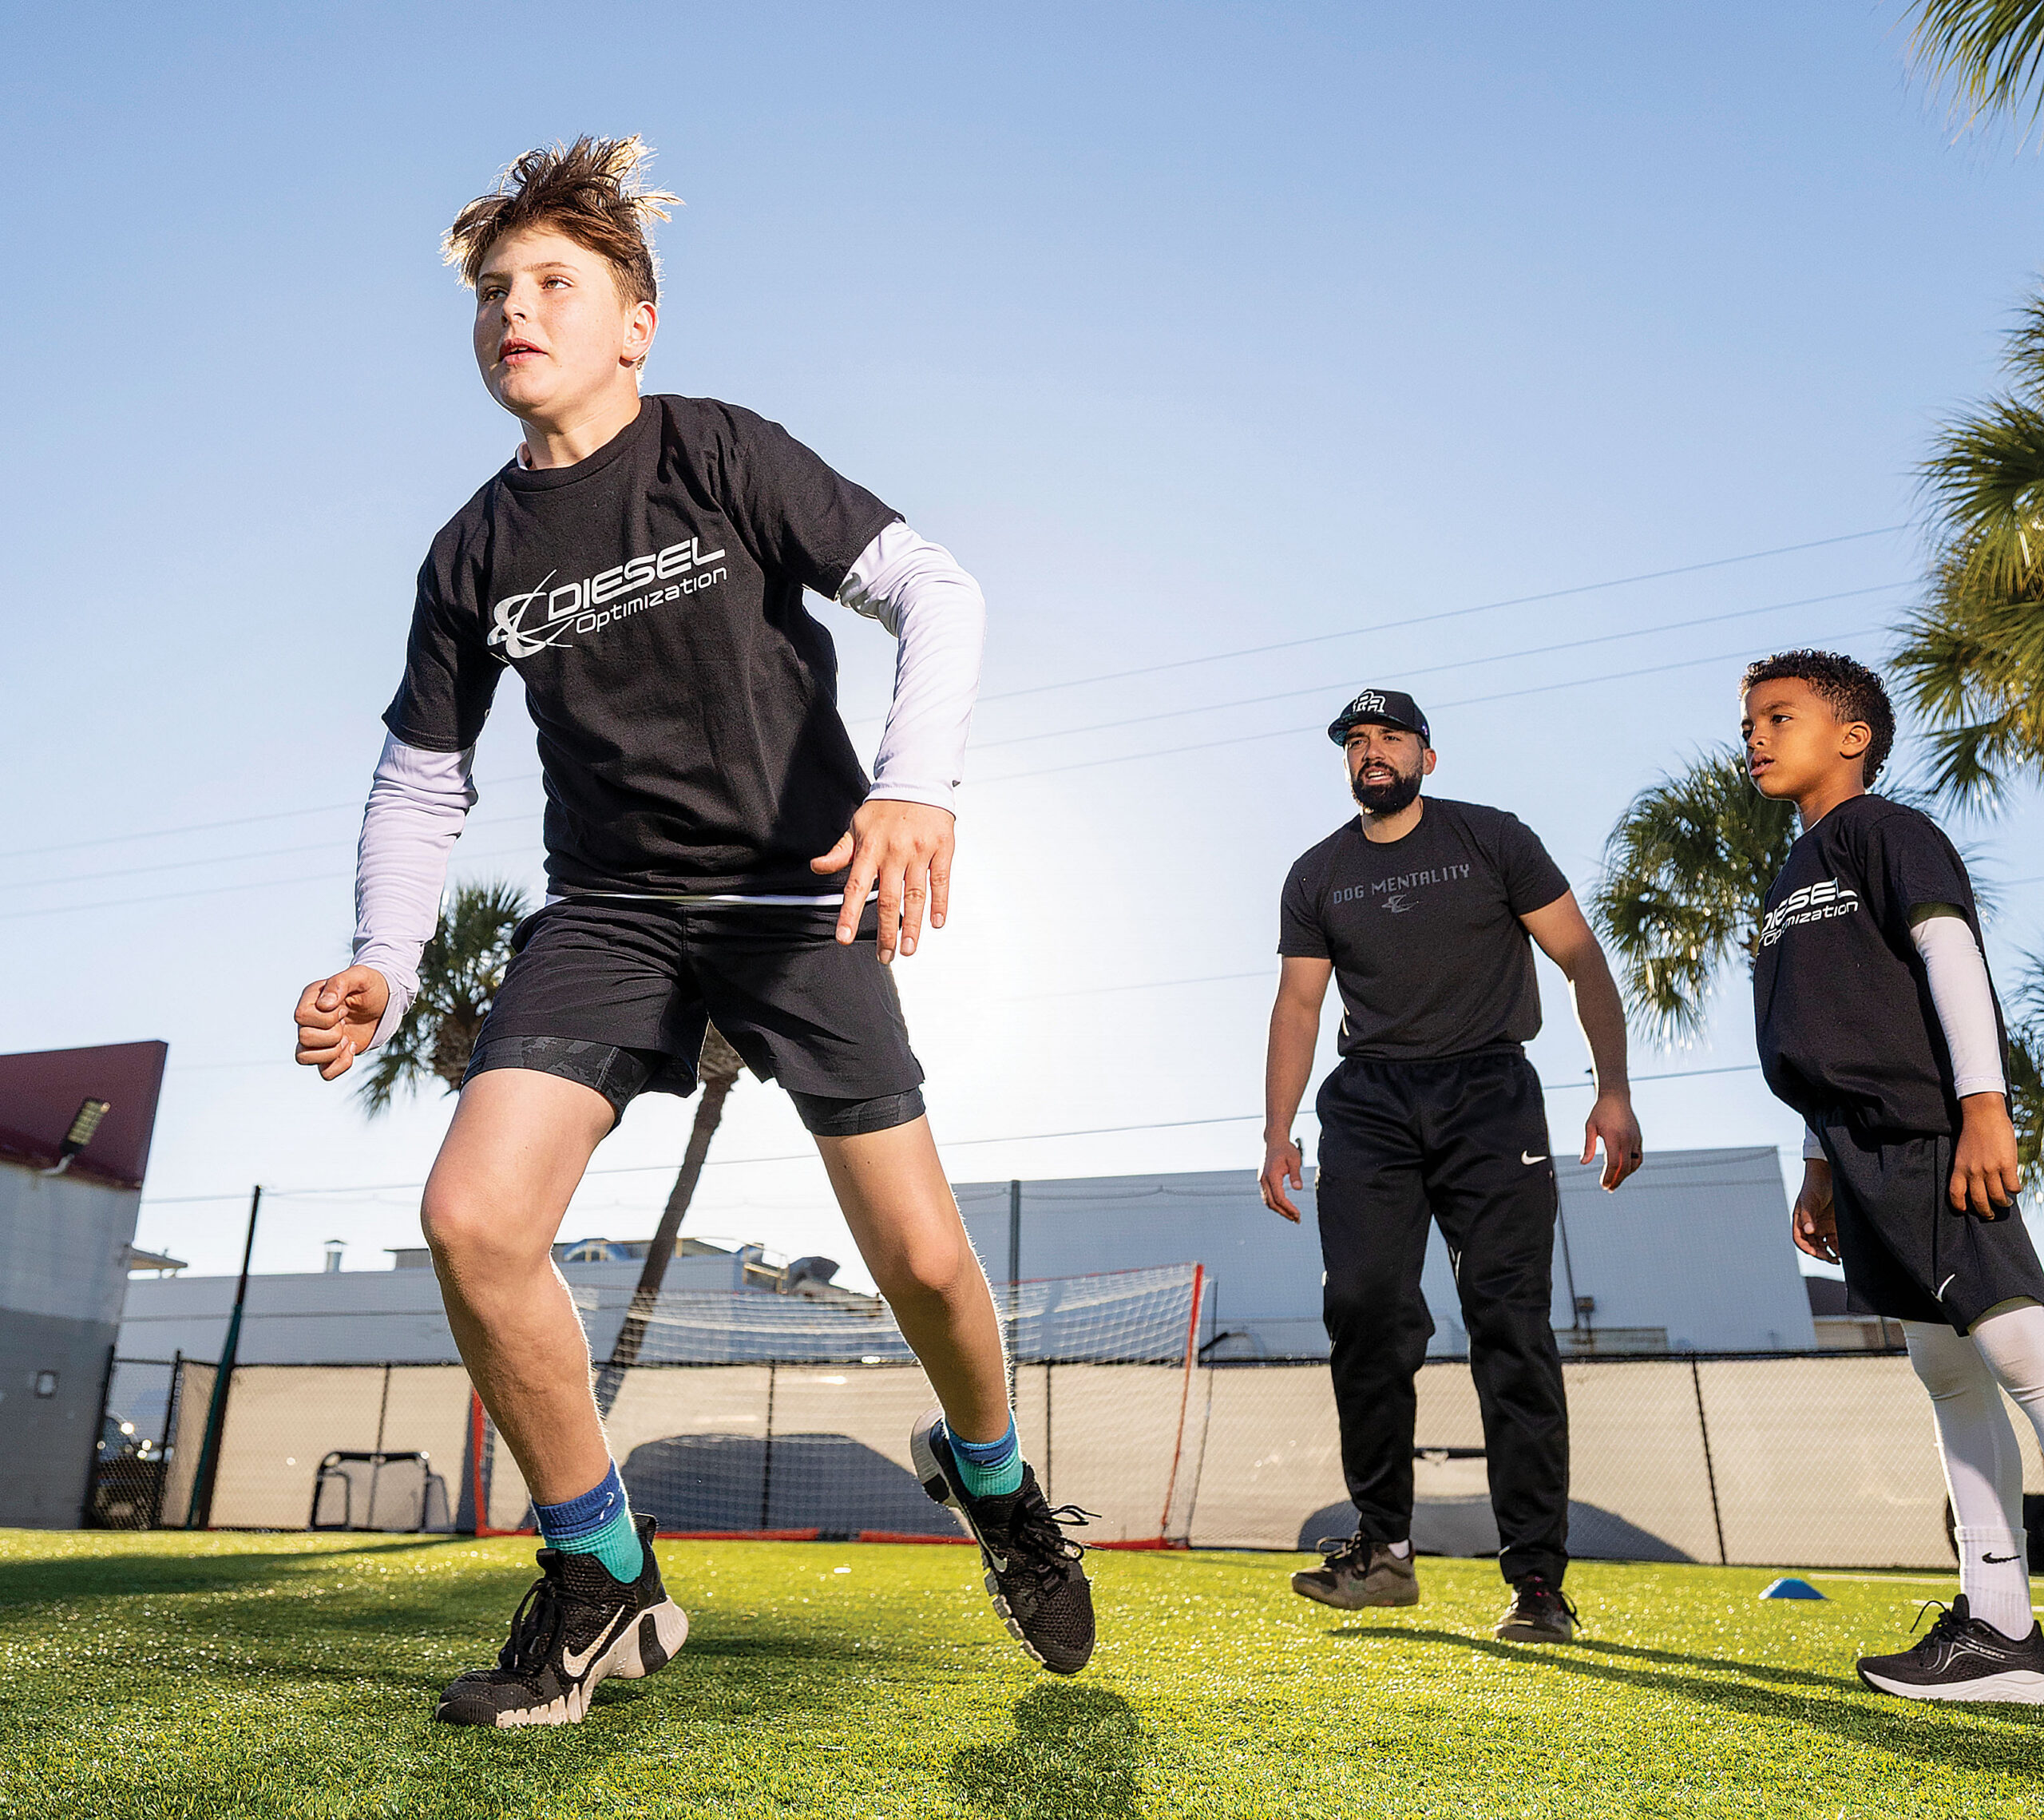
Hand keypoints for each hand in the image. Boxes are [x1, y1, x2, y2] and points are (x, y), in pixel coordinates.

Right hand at [294, 965, 389, 1079]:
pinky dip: (341, 1064)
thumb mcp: (360, 977)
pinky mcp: (330, 1055)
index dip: (326, 1017)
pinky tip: (352, 1047)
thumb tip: (323, 1005)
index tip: (344, 1007)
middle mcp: (308, 1021)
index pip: (301, 1016)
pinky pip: (325, 1073)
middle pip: (304, 1038)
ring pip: (304, 1058)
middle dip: (332, 1033)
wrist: (384, 1002)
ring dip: (332, 1051)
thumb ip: (339, 984)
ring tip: (347, 1038)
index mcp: (310, 1000)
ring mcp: (317, 1040)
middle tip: (346, 1021)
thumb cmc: (370, 986)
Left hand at [811, 799, 954, 963]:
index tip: (844, 938)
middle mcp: (894, 852)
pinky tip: (936, 923)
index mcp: (870, 848)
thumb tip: (816, 867)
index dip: (850, 914)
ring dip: (913, 926)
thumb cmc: (884, 809)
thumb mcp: (856, 827)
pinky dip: (940, 904)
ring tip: (908, 949)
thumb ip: (839, 852)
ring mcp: (920, 851)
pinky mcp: (943, 848)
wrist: (917, 780)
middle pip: (889, 899)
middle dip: (886, 932)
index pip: (856, 887)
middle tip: (885, 957)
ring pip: (915, 896)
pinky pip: (941, 881)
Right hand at [1259, 1137, 1304, 1221]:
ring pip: (1268, 1201)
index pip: (1279, 1198)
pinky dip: (1275, 1204)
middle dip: (1284, 1213)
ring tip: (1292, 1216)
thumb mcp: (1295, 1159)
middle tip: (1297, 1220)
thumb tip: (1298, 1189)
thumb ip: (1295, 1174)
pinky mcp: (1263, 1180)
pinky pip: (1267, 1196)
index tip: (1298, 1214)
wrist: (1274, 1141)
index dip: (1288, 1208)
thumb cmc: (1285, 1149)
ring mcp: (1262, 1180)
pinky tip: (1284, 1207)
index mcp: (1271, 1175)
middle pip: (1272, 1203)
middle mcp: (1264, 1180)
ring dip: (1279, 1210)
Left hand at [1582, 1089, 1642, 1191]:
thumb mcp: (1590, 1126)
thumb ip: (1588, 1145)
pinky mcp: (1639, 1139)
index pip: (1614, 1163)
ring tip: (1615, 1182)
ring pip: (1634, 1164)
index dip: (1609, 1176)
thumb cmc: (1600, 1112)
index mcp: (1614, 1137)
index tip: (1603, 1185)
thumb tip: (1583, 1163)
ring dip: (1625, 1175)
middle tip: (1608, 1189)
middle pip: (1625, 1167)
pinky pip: (1638, 1157)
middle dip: (1617, 1180)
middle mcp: (1627, 1140)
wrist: (1616, 1098)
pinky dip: (1632, 1167)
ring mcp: (1635, 1139)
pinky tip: (1624, 1171)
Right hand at [1792, 1160, 1838, 1262]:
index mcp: (1801, 1221)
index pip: (1800, 1239)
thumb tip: (1809, 1231)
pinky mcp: (1835, 1225)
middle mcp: (1811, 1225)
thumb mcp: (1809, 1200)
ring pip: (1825, 1245)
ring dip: (1830, 1253)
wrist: (1830, 1175)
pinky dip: (1839, 1247)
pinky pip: (1836, 1240)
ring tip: (1838, 1259)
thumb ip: (1808, 1216)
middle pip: (1813, 1245)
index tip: (1815, 1252)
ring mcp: (1823, 1226)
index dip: (1806, 1248)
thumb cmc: (1815, 1185)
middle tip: (1830, 1259)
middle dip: (1820, 1254)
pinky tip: (1844, 1251)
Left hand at [1951, 1093, 2021, 1217]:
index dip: (1959, 1205)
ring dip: (2002, 1203)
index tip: (1964, 1211)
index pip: (1955, 1193)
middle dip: (1985, 1211)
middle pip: (1978, 1200)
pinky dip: (2015, 1190)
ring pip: (1997, 1196)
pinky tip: (2015, 1188)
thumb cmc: (1973, 1132)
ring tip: (2006, 1203)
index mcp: (1960, 1167)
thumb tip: (1976, 1182)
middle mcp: (1973, 1171)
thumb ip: (1967, 1167)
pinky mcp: (2006, 1164)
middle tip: (1989, 1215)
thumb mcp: (1963, 1152)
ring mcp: (1990, 1168)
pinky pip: (2012, 1186)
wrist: (1983, 1115)